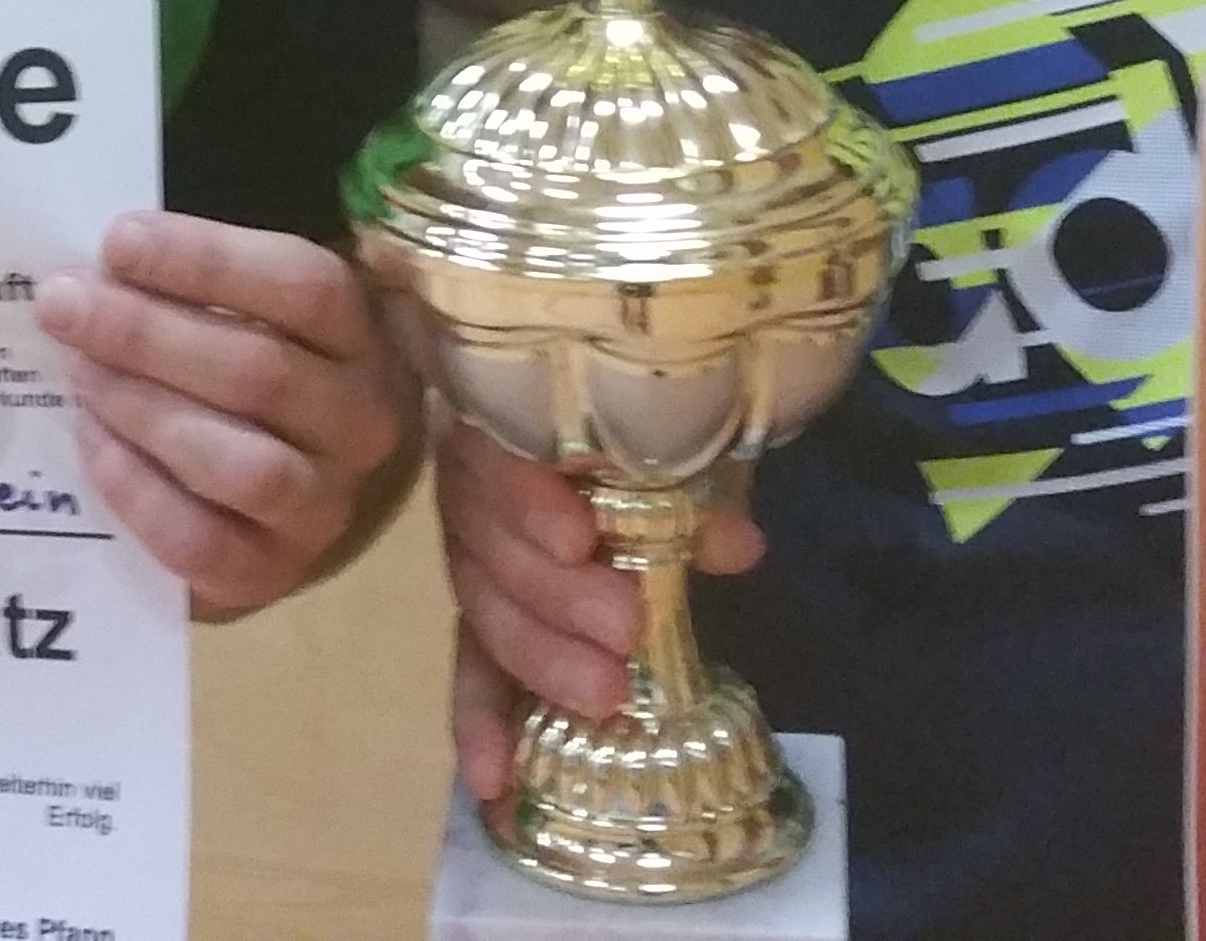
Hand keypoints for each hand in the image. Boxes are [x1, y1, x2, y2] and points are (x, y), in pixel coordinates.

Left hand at [34, 211, 415, 617]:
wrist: (285, 494)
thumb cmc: (254, 375)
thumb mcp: (250, 314)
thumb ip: (191, 288)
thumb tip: (92, 270)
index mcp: (363, 337)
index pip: (303, 287)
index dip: (207, 261)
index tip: (118, 242)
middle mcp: (361, 423)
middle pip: (261, 372)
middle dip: (146, 334)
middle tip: (62, 305)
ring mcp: (323, 507)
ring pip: (242, 463)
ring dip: (146, 410)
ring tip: (79, 374)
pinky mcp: (272, 574)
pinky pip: (200, 540)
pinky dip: (138, 491)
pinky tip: (92, 443)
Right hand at [436, 420, 761, 807]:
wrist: (622, 436)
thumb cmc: (647, 428)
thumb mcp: (679, 445)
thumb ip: (699, 488)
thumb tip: (736, 548)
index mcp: (509, 423)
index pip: (495, 452)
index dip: (526, 497)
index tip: (578, 537)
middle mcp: (473, 490)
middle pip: (488, 546)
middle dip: (556, 596)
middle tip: (625, 629)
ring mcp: (473, 560)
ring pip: (482, 612)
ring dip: (540, 661)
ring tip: (604, 698)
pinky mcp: (481, 621)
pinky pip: (469, 669)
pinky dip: (480, 725)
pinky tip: (493, 782)